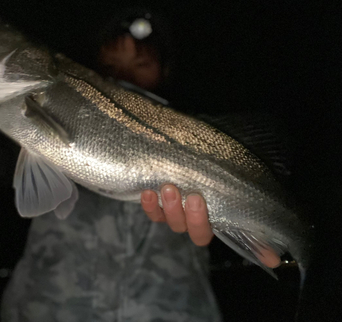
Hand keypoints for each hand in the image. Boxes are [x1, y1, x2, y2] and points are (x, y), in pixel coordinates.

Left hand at [141, 184, 280, 267]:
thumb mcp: (239, 200)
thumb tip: (273, 259)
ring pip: (166, 218)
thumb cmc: (223, 182)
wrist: (196, 160)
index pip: (202, 233)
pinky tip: (147, 192)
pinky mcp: (157, 201)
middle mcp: (187, 220)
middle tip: (182, 191)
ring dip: (165, 206)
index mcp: (208, 222)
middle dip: (181, 211)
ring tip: (166, 188)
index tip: (198, 199)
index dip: (199, 221)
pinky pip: (150, 209)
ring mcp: (171, 211)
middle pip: (182, 226)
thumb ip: (253, 231)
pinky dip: (148, 204)